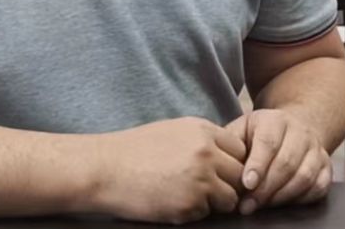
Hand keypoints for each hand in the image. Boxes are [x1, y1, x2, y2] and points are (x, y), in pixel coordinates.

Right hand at [88, 117, 245, 223]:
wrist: (104, 169)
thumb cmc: (134, 151)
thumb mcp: (173, 132)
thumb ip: (203, 140)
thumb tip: (226, 156)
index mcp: (203, 131)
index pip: (240, 150)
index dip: (231, 164)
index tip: (219, 172)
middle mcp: (206, 153)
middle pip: (240, 174)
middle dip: (228, 184)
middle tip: (207, 189)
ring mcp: (200, 179)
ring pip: (229, 198)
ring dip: (215, 201)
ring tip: (189, 197)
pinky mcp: (189, 204)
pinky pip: (206, 214)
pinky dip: (193, 213)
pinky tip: (172, 203)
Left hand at [226, 109, 331, 213]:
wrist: (293, 128)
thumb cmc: (259, 135)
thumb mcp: (241, 130)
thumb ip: (230, 146)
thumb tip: (220, 168)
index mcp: (275, 120)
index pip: (268, 142)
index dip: (258, 165)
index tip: (246, 184)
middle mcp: (300, 132)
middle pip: (286, 162)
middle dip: (265, 188)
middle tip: (248, 205)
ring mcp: (316, 149)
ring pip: (304, 176)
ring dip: (281, 196)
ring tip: (262, 207)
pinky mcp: (326, 166)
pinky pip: (319, 186)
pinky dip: (301, 199)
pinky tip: (283, 204)